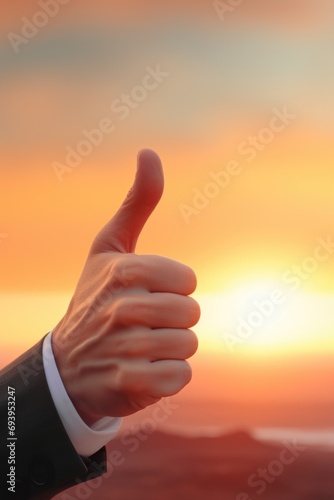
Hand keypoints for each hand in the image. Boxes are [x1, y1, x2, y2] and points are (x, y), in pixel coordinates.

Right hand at [52, 150, 199, 425]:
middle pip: (189, 313)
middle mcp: (118, 308)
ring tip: (148, 346)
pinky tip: (148, 371)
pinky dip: (172, 376)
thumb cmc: (96, 296)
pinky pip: (179, 378)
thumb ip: (136, 202)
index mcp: (120, 272)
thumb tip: (149, 152)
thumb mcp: (110, 246)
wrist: (68, 362)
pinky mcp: (127, 384)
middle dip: (177, 319)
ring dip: (175, 347)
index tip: (155, 292)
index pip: (186, 280)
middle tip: (150, 322)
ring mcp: (120, 348)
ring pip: (186, 346)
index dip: (178, 288)